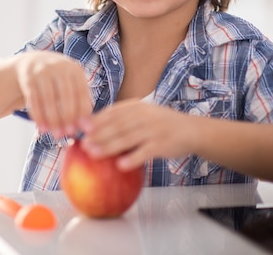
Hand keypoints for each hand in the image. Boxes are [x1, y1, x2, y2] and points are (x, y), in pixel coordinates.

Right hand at [15, 51, 91, 137]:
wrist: (32, 62)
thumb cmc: (59, 79)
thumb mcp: (72, 82)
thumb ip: (80, 100)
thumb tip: (87, 126)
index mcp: (75, 69)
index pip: (81, 93)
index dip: (82, 112)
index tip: (83, 129)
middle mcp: (59, 68)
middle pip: (65, 96)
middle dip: (67, 117)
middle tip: (69, 134)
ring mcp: (43, 72)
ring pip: (49, 100)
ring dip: (52, 120)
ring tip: (55, 135)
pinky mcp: (29, 79)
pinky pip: (34, 100)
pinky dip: (38, 116)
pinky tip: (42, 128)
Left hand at [79, 100, 197, 170]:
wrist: (191, 130)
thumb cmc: (160, 124)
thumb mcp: (143, 115)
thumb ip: (123, 119)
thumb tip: (92, 128)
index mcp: (137, 107)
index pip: (113, 112)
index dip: (96, 119)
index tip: (81, 127)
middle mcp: (144, 116)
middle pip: (117, 125)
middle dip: (98, 134)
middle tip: (83, 143)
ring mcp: (153, 130)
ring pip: (127, 138)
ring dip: (109, 146)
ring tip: (93, 154)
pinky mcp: (162, 144)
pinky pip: (145, 152)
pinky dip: (132, 158)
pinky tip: (120, 165)